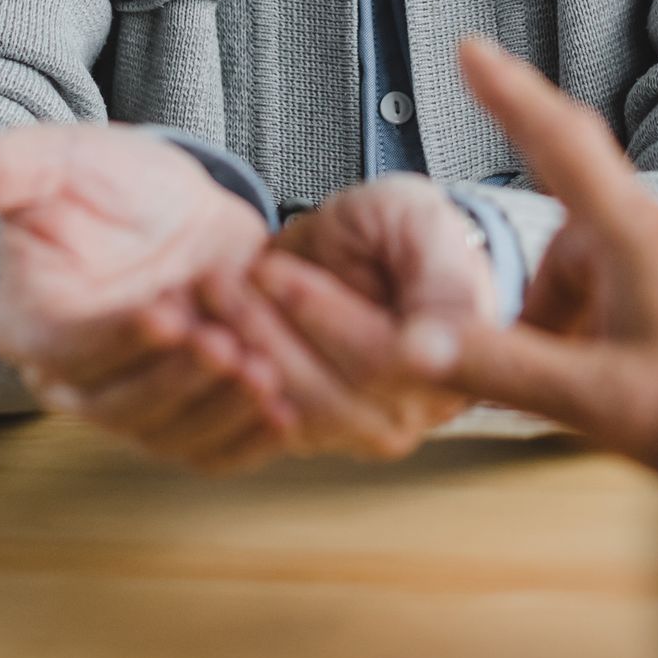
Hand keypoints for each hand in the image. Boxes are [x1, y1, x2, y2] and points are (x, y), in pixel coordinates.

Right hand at [0, 123, 280, 470]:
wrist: (165, 208)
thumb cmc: (104, 183)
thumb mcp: (58, 158)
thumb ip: (5, 166)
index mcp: (33, 323)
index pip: (69, 349)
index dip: (119, 340)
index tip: (170, 313)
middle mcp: (74, 378)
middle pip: (119, 406)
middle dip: (178, 383)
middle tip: (232, 349)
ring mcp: (131, 401)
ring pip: (166, 436)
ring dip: (218, 414)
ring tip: (266, 377)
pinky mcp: (183, 409)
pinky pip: (207, 450)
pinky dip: (245, 444)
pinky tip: (285, 418)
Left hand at [195, 177, 497, 463]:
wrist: (372, 247)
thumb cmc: (404, 230)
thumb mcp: (424, 226)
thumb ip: (439, 281)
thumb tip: (430, 352)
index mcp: (454, 366)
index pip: (386, 361)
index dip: (330, 320)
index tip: (276, 272)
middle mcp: (412, 412)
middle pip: (328, 390)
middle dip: (267, 326)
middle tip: (225, 273)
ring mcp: (360, 429)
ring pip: (288, 407)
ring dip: (242, 347)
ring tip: (211, 291)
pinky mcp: (312, 432)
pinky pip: (261, 419)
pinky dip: (225, 376)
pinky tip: (203, 328)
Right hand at [399, 40, 657, 484]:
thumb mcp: (598, 404)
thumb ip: (503, 367)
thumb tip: (416, 342)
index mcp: (645, 240)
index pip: (563, 143)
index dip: (511, 93)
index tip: (473, 49)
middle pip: (585, 239)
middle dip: (558, 300)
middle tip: (557, 370)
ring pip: (628, 270)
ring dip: (605, 319)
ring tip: (623, 391)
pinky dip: (649, 323)